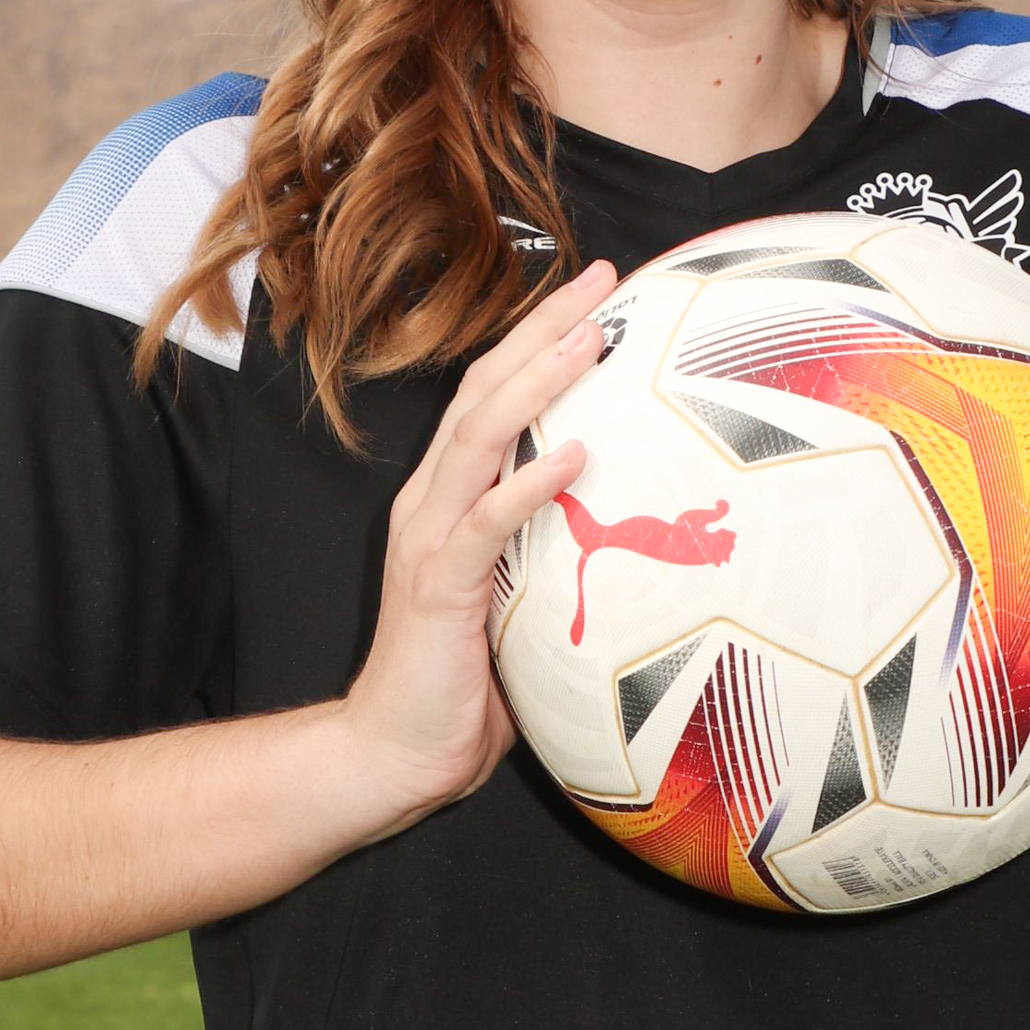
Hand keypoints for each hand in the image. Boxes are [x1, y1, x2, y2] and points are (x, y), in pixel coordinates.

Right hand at [338, 258, 618, 838]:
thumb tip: (636, 532)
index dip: (541, 337)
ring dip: (539, 382)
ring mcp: (431, 538)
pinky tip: (574, 457)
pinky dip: (530, 486)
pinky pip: (487, 525)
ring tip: (591, 339)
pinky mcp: (439, 586)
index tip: (599, 294)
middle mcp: (433, 501)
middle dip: (546, 327)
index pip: (494, 395)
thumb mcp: (521, 597)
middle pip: (487, 390)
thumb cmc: (465, 681)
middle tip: (604, 278)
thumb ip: (556, 552)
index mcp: (451, 496)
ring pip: (482, 436)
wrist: (393, 751)